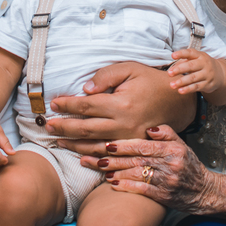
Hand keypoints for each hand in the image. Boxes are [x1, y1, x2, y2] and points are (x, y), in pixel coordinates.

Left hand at [45, 62, 193, 144]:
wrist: (177, 101)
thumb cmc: (151, 81)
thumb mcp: (130, 69)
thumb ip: (106, 76)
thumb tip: (85, 89)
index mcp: (121, 104)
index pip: (86, 106)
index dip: (67, 105)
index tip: (53, 104)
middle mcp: (124, 125)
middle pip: (85, 129)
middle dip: (64, 127)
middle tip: (47, 126)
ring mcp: (129, 139)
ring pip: (94, 145)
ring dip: (73, 144)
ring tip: (57, 140)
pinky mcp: (134, 147)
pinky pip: (110, 155)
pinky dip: (92, 157)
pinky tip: (80, 156)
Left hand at [79, 126, 225, 215]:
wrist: (204, 191)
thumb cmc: (188, 165)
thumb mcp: (181, 145)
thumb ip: (165, 133)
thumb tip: (148, 128)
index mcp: (172, 149)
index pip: (143, 145)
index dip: (124, 144)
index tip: (107, 144)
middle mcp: (170, 164)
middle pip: (136, 159)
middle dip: (113, 158)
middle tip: (94, 156)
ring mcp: (167, 181)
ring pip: (136, 174)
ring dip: (115, 172)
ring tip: (98, 168)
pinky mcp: (164, 197)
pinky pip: (142, 190)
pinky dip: (126, 186)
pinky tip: (112, 184)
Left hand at [166, 48, 224, 94]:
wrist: (221, 74)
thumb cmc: (203, 65)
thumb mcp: (196, 59)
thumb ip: (184, 62)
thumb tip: (173, 68)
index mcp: (200, 55)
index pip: (190, 53)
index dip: (181, 54)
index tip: (173, 56)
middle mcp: (204, 64)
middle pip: (191, 66)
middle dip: (179, 69)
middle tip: (169, 73)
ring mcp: (207, 74)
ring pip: (193, 78)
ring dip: (181, 82)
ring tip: (172, 85)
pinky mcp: (207, 84)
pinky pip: (196, 87)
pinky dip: (188, 89)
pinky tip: (180, 91)